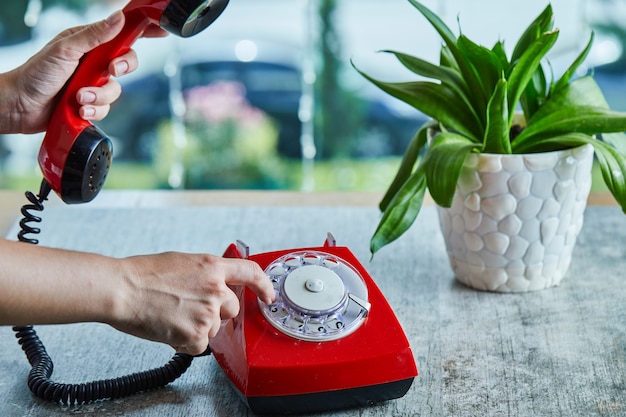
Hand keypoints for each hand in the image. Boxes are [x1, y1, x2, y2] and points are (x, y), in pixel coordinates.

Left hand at [4, 10, 165, 133]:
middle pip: (126, 63)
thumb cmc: (36, 73)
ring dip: (99, 96)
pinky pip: (106, 108)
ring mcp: (92, 84)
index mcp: (88, 43)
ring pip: (116, 90)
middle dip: (122, 69)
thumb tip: (118, 18)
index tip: (161, 31)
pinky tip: (80, 110)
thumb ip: (94, 36)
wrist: (20, 106)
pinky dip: (94, 110)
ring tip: (79, 98)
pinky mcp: (90, 104)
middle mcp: (93, 62)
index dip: (142, 31)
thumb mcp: (66, 49)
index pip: (121, 33)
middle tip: (111, 71)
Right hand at [111, 252, 274, 355]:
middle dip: (216, 313)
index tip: (268, 296)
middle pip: (232, 309)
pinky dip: (186, 343)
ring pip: (215, 328)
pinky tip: (170, 330)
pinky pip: (200, 345)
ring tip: (173, 317)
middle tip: (190, 309)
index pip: (251, 273)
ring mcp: (208, 312)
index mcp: (212, 267)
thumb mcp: (183, 263)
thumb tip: (214, 285)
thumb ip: (205, 274)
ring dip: (198, 328)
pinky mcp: (197, 334)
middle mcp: (215, 288)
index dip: (264, 285)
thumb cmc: (143, 275)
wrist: (122, 290)